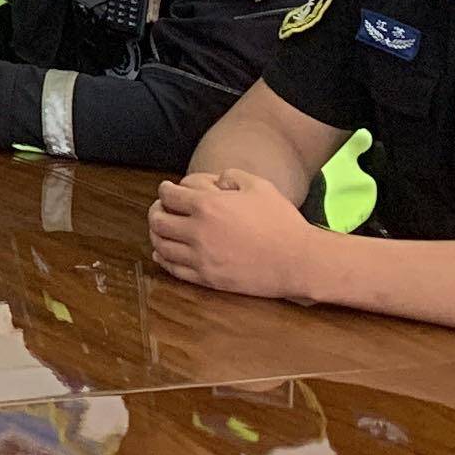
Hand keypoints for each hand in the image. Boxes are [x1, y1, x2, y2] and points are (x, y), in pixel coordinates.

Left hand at [149, 170, 319, 298]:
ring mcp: (201, 258)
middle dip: (156, 211)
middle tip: (161, 208)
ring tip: (161, 229)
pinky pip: (174, 270)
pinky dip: (163, 259)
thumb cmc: (281, 221)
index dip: (165, 190)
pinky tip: (163, 253)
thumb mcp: (258, 185)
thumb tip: (215, 181)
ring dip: (156, 235)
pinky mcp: (208, 279)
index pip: (168, 196)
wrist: (297, 260)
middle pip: (158, 221)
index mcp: (207, 206)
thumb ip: (231, 175)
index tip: (167, 189)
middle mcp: (198, 232)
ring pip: (162, 246)